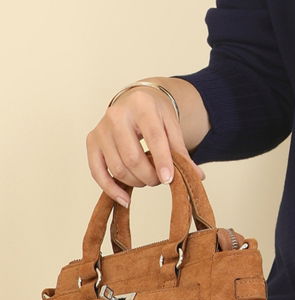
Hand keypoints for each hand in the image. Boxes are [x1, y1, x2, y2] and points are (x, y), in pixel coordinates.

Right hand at [86, 84, 205, 206]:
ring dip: (135, 182)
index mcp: (141, 105)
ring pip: (117, 168)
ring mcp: (101, 129)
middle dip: (149, 176)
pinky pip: (97, 172)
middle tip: (160, 180)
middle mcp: (116, 115)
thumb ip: (181, 150)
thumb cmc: (155, 113)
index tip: (169, 179)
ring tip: (148, 179)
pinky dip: (111, 189)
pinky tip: (125, 199)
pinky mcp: (91, 141)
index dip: (162, 160)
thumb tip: (198, 177)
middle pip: (132, 157)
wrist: (134, 100)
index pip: (153, 137)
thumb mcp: (172, 125)